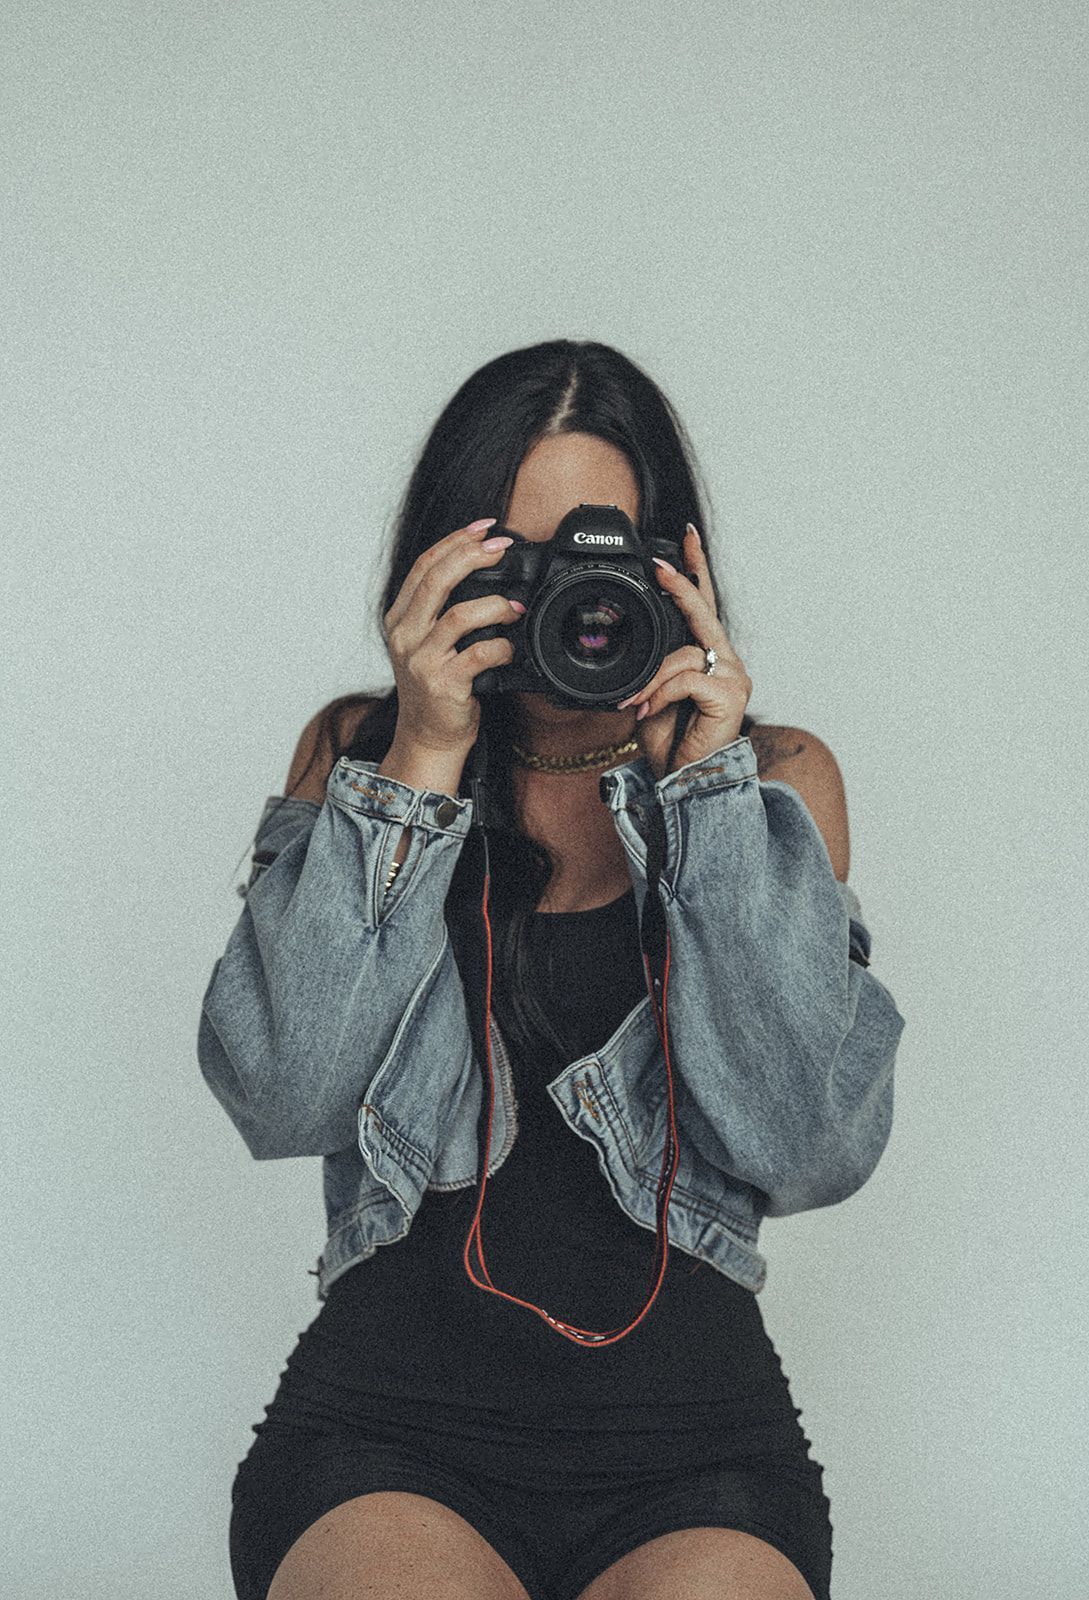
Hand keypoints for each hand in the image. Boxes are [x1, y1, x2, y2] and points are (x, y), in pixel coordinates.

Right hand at [381, 517, 523, 755]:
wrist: (427, 738)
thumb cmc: (435, 689)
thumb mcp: (428, 643)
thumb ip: (443, 610)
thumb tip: (482, 571)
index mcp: (399, 619)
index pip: (423, 567)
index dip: (454, 541)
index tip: (483, 528)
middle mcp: (404, 635)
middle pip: (436, 579)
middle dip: (472, 556)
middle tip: (502, 548)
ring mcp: (420, 660)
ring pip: (459, 615)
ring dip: (495, 605)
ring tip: (516, 608)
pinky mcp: (442, 684)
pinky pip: (479, 654)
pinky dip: (502, 646)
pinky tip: (510, 648)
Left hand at [617, 524, 752, 782]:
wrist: (682, 779)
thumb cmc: (671, 740)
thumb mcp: (651, 695)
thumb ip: (652, 667)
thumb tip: (637, 649)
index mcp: (709, 657)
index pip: (704, 605)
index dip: (695, 570)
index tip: (685, 537)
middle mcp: (727, 661)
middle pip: (703, 612)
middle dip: (680, 583)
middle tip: (659, 565)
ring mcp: (733, 677)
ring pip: (683, 654)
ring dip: (651, 680)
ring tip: (637, 704)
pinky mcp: (729, 695)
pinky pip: (686, 678)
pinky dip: (660, 693)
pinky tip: (649, 712)